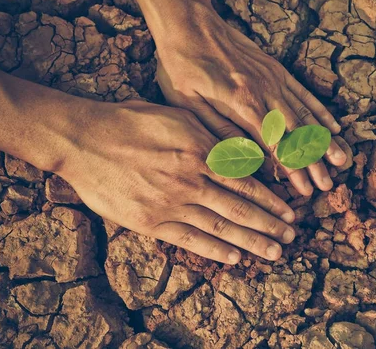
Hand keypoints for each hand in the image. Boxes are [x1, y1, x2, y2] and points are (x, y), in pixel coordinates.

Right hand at [57, 100, 295, 263]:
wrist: (84, 140)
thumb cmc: (130, 122)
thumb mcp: (178, 117)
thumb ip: (211, 138)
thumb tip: (242, 155)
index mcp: (200, 152)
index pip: (246, 182)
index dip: (271, 201)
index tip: (290, 212)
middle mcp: (190, 181)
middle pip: (239, 209)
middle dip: (269, 225)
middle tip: (291, 237)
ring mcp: (169, 204)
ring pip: (219, 227)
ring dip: (250, 242)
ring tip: (273, 253)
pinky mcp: (148, 222)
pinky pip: (188, 239)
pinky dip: (214, 249)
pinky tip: (234, 257)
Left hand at [154, 6, 346, 195]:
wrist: (188, 21)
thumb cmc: (181, 65)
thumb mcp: (190, 104)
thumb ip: (220, 131)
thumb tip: (246, 160)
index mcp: (243, 103)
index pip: (275, 144)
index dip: (292, 169)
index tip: (306, 190)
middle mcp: (265, 91)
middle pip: (296, 133)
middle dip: (314, 162)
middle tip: (328, 185)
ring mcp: (273, 78)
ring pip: (305, 115)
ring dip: (324, 140)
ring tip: (341, 160)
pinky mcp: (275, 68)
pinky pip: (303, 93)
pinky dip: (319, 111)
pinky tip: (333, 126)